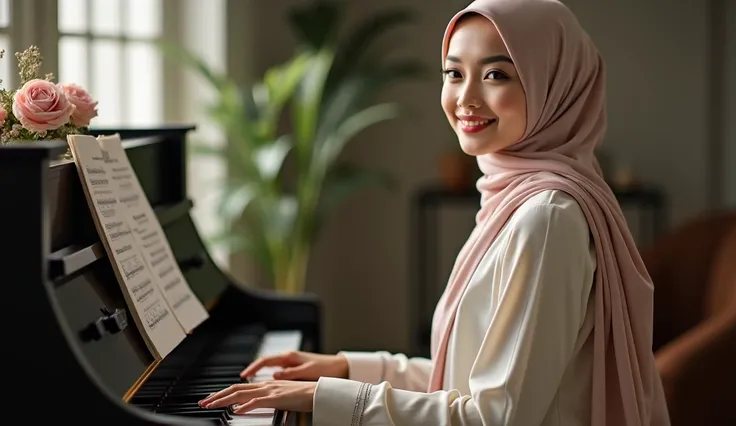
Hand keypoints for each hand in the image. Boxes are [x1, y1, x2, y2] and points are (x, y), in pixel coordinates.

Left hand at [198, 380, 316, 413]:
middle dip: (217, 396)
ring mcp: (270, 391)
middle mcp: (265, 385)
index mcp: (265, 385)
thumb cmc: (303, 395)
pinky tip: (236, 411)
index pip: (239, 388)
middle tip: (203, 402)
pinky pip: (258, 402)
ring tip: (211, 406)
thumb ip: (266, 399)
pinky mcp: (277, 398)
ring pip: (241, 394)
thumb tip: (250, 405)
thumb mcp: (281, 396)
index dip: (223, 393)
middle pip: (235, 389)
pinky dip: (245, 406)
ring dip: (224, 400)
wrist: (318, 392)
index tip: (212, 398)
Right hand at [239, 351, 348, 380]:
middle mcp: (288, 358)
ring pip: (269, 367)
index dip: (253, 368)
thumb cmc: (326, 368)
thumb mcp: (307, 371)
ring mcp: (291, 362)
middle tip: (241, 378)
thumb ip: (290, 373)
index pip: (265, 360)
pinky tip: (264, 382)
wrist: (339, 367)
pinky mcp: (295, 368)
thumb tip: (274, 375)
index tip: (243, 375)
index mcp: (290, 357)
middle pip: (264, 363)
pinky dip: (267, 375)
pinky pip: (276, 371)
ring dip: (258, 373)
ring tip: (247, 382)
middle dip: (251, 370)